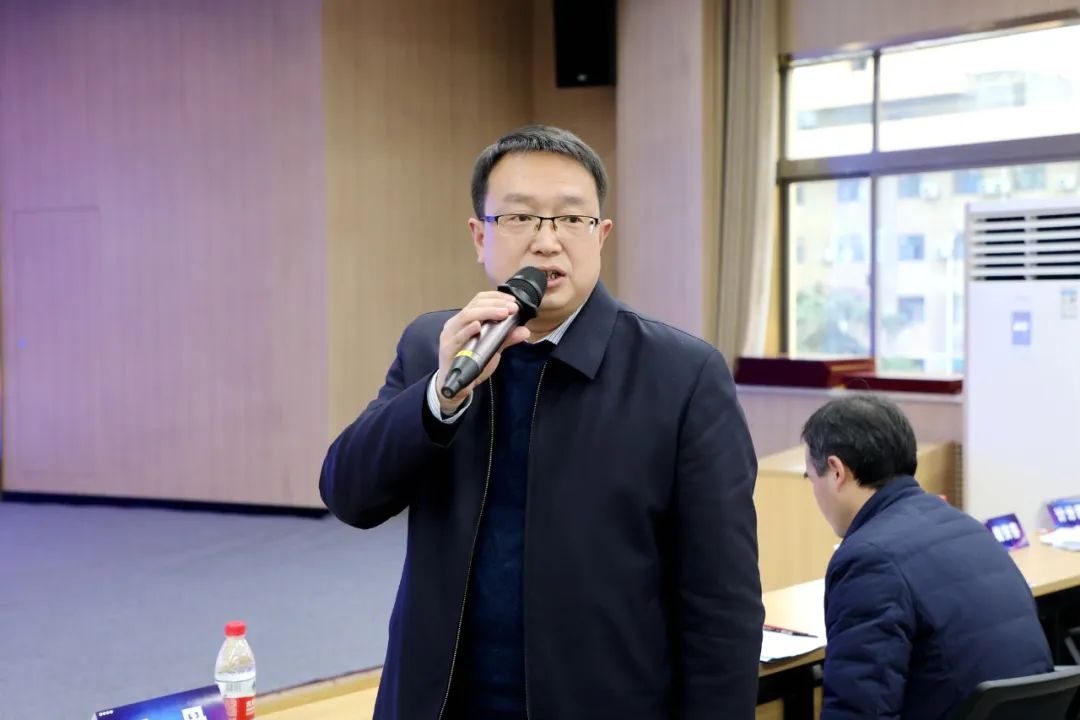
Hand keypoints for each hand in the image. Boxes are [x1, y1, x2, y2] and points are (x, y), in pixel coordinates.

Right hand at [436, 291, 531, 414]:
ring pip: (467, 316)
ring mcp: (451, 335)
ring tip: (502, 313)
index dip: (497, 298)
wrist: (457, 386)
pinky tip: (477, 326)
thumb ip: (506, 338)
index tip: (513, 301)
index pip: (479, 300)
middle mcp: (456, 324)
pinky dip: (468, 330)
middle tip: (512, 308)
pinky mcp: (448, 349)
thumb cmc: (471, 362)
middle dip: (495, 305)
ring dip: (486, 313)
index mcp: (465, 320)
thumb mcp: (492, 348)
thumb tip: (524, 331)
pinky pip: (458, 337)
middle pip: (474, 305)